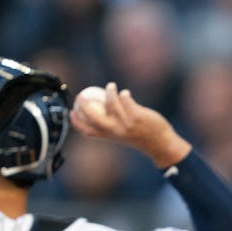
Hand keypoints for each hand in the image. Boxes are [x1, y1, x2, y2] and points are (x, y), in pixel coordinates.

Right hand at [68, 82, 189, 166]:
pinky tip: (125, 93)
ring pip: (111, 103)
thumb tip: (100, 111)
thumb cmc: (140, 137)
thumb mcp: (123, 135)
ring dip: (109, 92)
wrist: (160, 144)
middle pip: (94, 117)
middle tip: (83, 94)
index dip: (76, 121)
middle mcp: (115, 131)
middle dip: (85, 104)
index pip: (88, 131)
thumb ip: (112, 125)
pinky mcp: (137, 116)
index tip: (71, 111)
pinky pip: (125, 99)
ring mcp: (126, 124)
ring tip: (111, 86)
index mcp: (110, 136)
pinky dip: (123, 94)